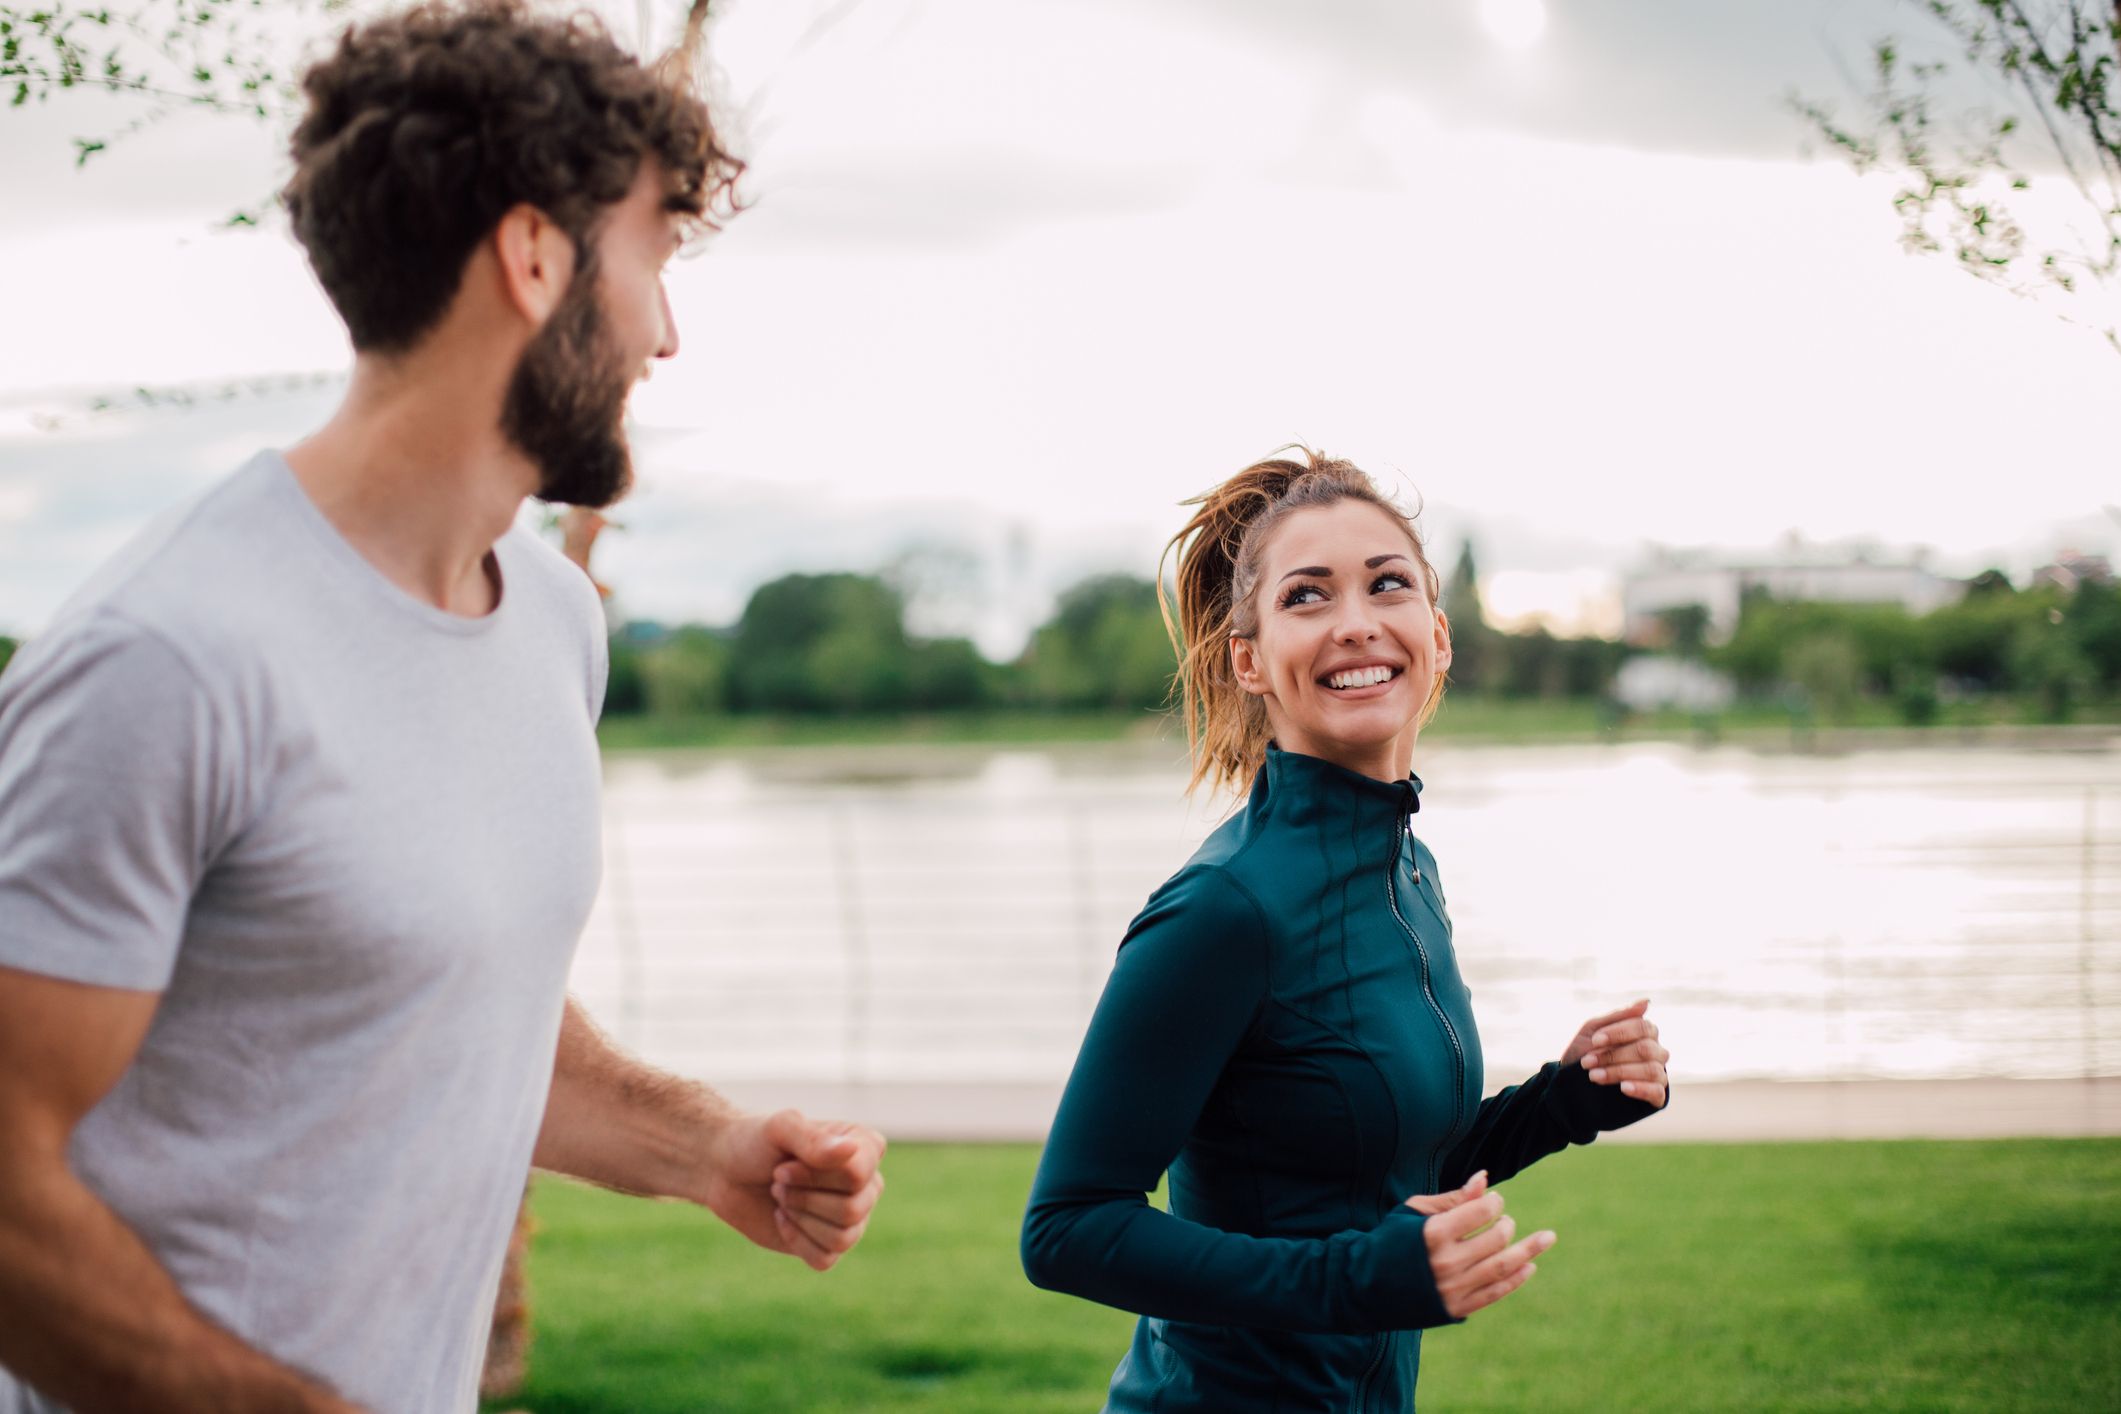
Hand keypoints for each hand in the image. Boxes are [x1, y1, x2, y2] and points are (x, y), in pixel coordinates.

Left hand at [700, 1109, 886, 1270]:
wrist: (726, 1171)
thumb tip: (851, 1150)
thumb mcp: (779, 1128)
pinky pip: (826, 1259)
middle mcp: (866, 1183)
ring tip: (781, 1197)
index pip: (859, 1174)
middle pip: (853, 1209)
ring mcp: (851, 1216)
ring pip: (843, 1238)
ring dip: (800, 1219)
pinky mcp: (829, 1244)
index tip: (784, 1164)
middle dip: (804, 1198)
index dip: (816, 1175)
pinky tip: (781, 1219)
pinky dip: (797, 1241)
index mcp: (864, 1146)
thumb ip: (812, 1139)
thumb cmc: (756, 1142)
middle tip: (777, 1181)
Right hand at [1405, 1170, 1554, 1318]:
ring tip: (1547, 1237)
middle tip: (1505, 1220)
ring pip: (1502, 1267)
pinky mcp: (1456, 1307)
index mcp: (1434, 1232)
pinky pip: (1495, 1292)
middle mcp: (1446, 1261)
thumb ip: (1453, 1198)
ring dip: (1528, 1250)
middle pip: (1496, 1239)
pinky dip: (1516, 1278)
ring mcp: (1453, 1287)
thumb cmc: (1391, 1240)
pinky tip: (1529, 1265)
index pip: (1480, 1212)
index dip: (1493, 1203)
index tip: (1494, 1201)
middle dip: (1507, 1224)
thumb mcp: (1415, 1211)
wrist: (1366, 1285)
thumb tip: (1485, 1178)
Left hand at [1562, 999, 1668, 1106]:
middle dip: (1613, 1055)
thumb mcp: (1593, 1030)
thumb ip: (1618, 1016)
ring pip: (1651, 1069)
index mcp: (1644, 1032)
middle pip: (1645, 1049)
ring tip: (1594, 1076)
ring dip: (1619, 1072)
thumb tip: (1646, 1002)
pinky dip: (1640, 1088)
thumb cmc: (1584, 1052)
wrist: (1570, 1083)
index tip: (1595, 1041)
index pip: (1642, 1026)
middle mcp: (1656, 1052)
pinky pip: (1658, 1091)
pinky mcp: (1656, 1096)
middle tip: (1588, 1062)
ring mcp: (1658, 1074)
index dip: (1618, 1033)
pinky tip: (1623, 1088)